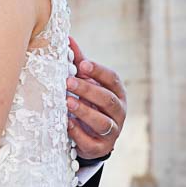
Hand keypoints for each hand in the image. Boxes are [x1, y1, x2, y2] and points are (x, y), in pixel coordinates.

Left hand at [66, 38, 126, 159]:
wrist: (93, 136)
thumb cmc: (89, 102)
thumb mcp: (87, 83)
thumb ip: (79, 63)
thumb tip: (67, 39)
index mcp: (117, 93)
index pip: (113, 79)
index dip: (98, 71)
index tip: (82, 64)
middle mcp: (118, 112)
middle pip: (108, 100)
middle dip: (88, 90)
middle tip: (68, 81)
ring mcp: (112, 131)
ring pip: (102, 122)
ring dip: (84, 111)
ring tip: (67, 102)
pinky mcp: (101, 147)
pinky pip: (91, 142)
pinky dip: (79, 133)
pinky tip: (67, 123)